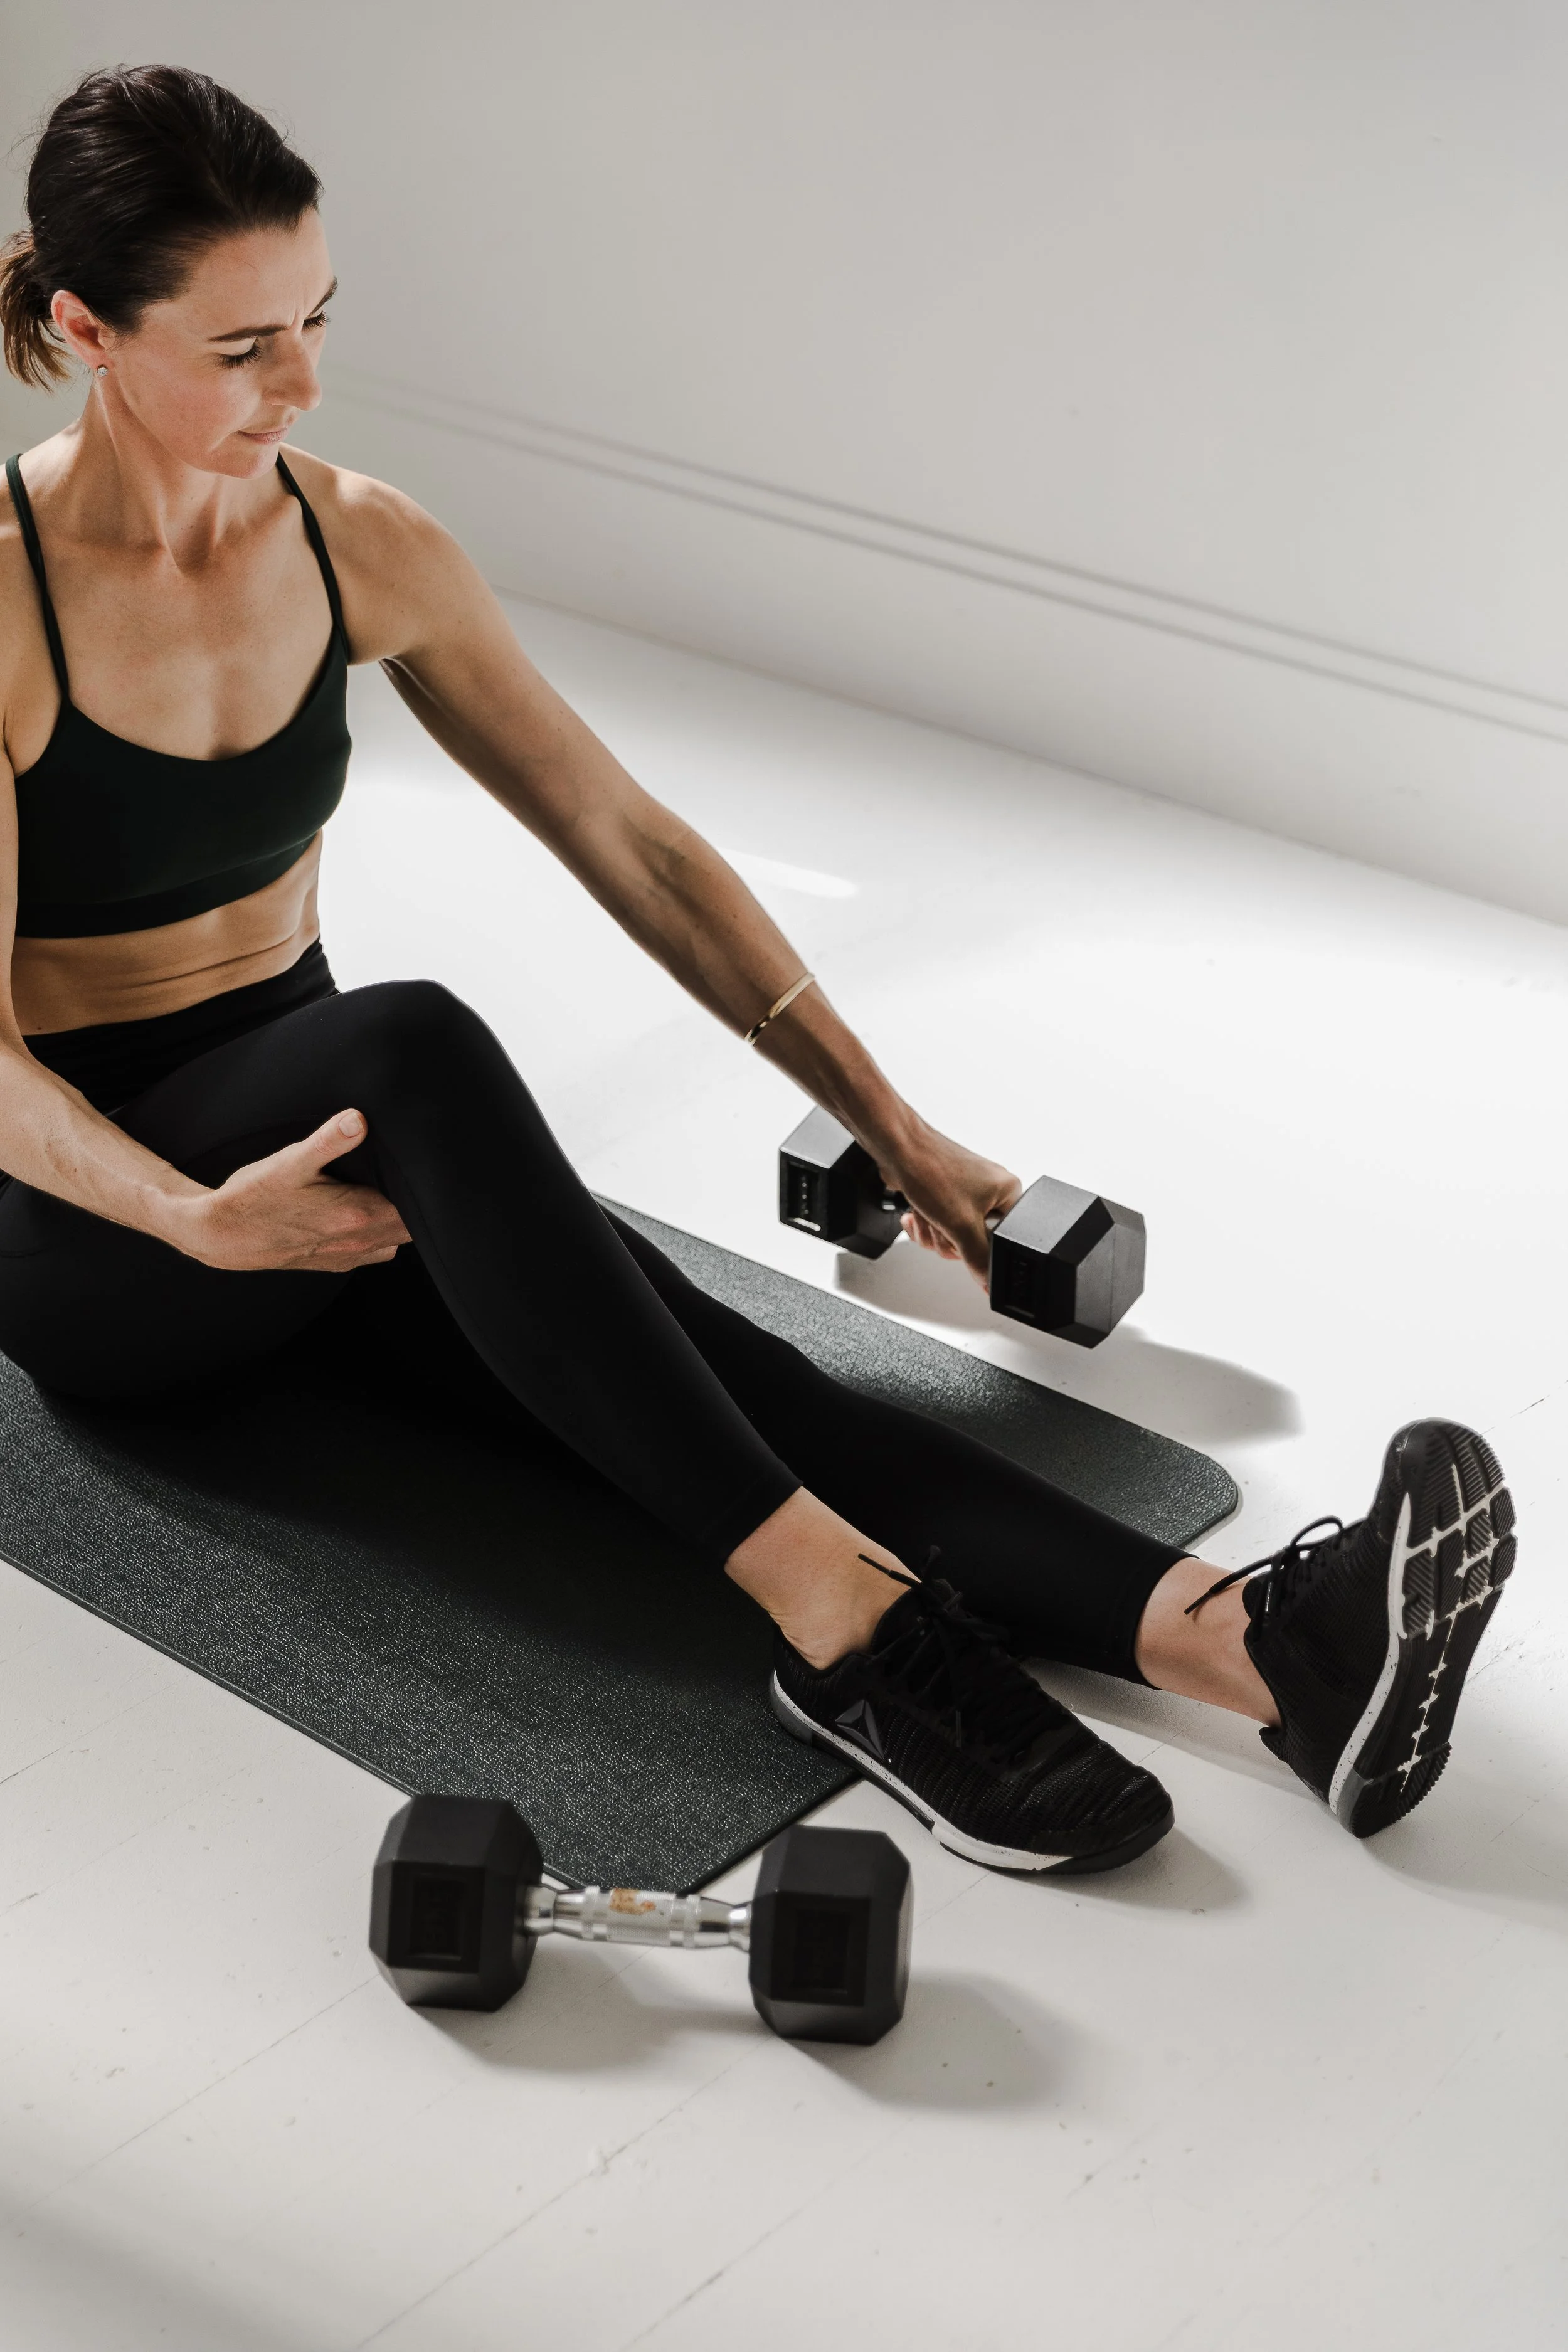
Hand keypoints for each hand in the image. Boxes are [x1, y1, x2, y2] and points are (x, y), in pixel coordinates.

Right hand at [172, 1109, 411, 1272]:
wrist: (220, 1236)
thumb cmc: (254, 1197)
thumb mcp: (291, 1161)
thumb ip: (329, 1141)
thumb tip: (359, 1119)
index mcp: (357, 1215)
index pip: (416, 1210)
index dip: (425, 1189)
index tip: (424, 1167)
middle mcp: (359, 1242)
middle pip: (411, 1227)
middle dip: (415, 1203)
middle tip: (409, 1174)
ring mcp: (347, 1256)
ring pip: (394, 1240)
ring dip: (398, 1220)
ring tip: (390, 1191)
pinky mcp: (334, 1263)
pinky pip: (374, 1251)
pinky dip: (379, 1234)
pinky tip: (365, 1212)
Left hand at [879, 1122, 1020, 1285]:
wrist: (897, 1149)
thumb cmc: (930, 1170)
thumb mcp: (961, 1225)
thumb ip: (979, 1260)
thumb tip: (990, 1284)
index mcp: (1009, 1191)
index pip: (1003, 1240)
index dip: (979, 1248)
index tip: (962, 1242)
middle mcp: (991, 1189)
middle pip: (975, 1242)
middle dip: (949, 1240)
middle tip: (941, 1225)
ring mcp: (966, 1191)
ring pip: (954, 1236)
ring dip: (933, 1233)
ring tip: (927, 1215)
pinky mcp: (945, 1193)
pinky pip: (940, 1225)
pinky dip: (925, 1225)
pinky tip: (917, 1213)